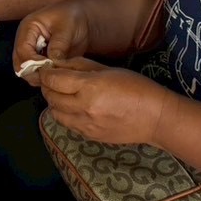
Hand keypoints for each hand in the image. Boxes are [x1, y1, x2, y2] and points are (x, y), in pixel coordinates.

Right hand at [13, 3, 92, 75]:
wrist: (82, 20)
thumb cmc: (73, 17)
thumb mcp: (67, 27)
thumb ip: (59, 44)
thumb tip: (53, 62)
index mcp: (28, 28)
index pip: (22, 50)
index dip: (33, 62)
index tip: (49, 69)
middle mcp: (26, 42)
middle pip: (20, 63)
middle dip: (34, 73)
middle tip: (52, 78)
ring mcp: (32, 53)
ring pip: (27, 72)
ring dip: (40, 77)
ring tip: (57, 77)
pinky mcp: (40, 62)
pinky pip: (37, 74)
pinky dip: (46, 78)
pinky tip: (58, 77)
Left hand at [40, 60, 166, 146]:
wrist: (155, 118)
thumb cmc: (136, 88)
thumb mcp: (108, 70)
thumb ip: (80, 66)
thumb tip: (58, 64)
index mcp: (90, 87)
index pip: (54, 80)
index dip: (45, 73)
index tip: (45, 69)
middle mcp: (84, 108)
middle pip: (51, 97)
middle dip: (47, 86)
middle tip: (52, 79)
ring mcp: (86, 125)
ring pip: (55, 113)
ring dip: (54, 102)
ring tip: (62, 94)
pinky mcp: (89, 136)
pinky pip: (67, 125)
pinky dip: (65, 115)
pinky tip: (74, 107)